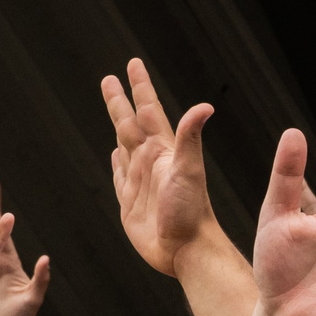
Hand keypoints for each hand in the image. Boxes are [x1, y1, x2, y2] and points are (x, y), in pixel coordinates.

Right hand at [102, 60, 216, 272]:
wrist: (187, 251)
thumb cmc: (191, 212)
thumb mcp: (189, 171)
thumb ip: (191, 138)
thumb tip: (205, 106)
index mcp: (163, 151)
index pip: (149, 111)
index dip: (141, 88)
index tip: (133, 64)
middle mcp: (150, 162)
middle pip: (131, 123)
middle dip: (121, 100)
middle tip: (110, 78)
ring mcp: (140, 181)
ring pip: (124, 146)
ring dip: (119, 127)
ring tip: (115, 111)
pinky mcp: (131, 202)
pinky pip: (120, 176)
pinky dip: (116, 163)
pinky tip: (115, 154)